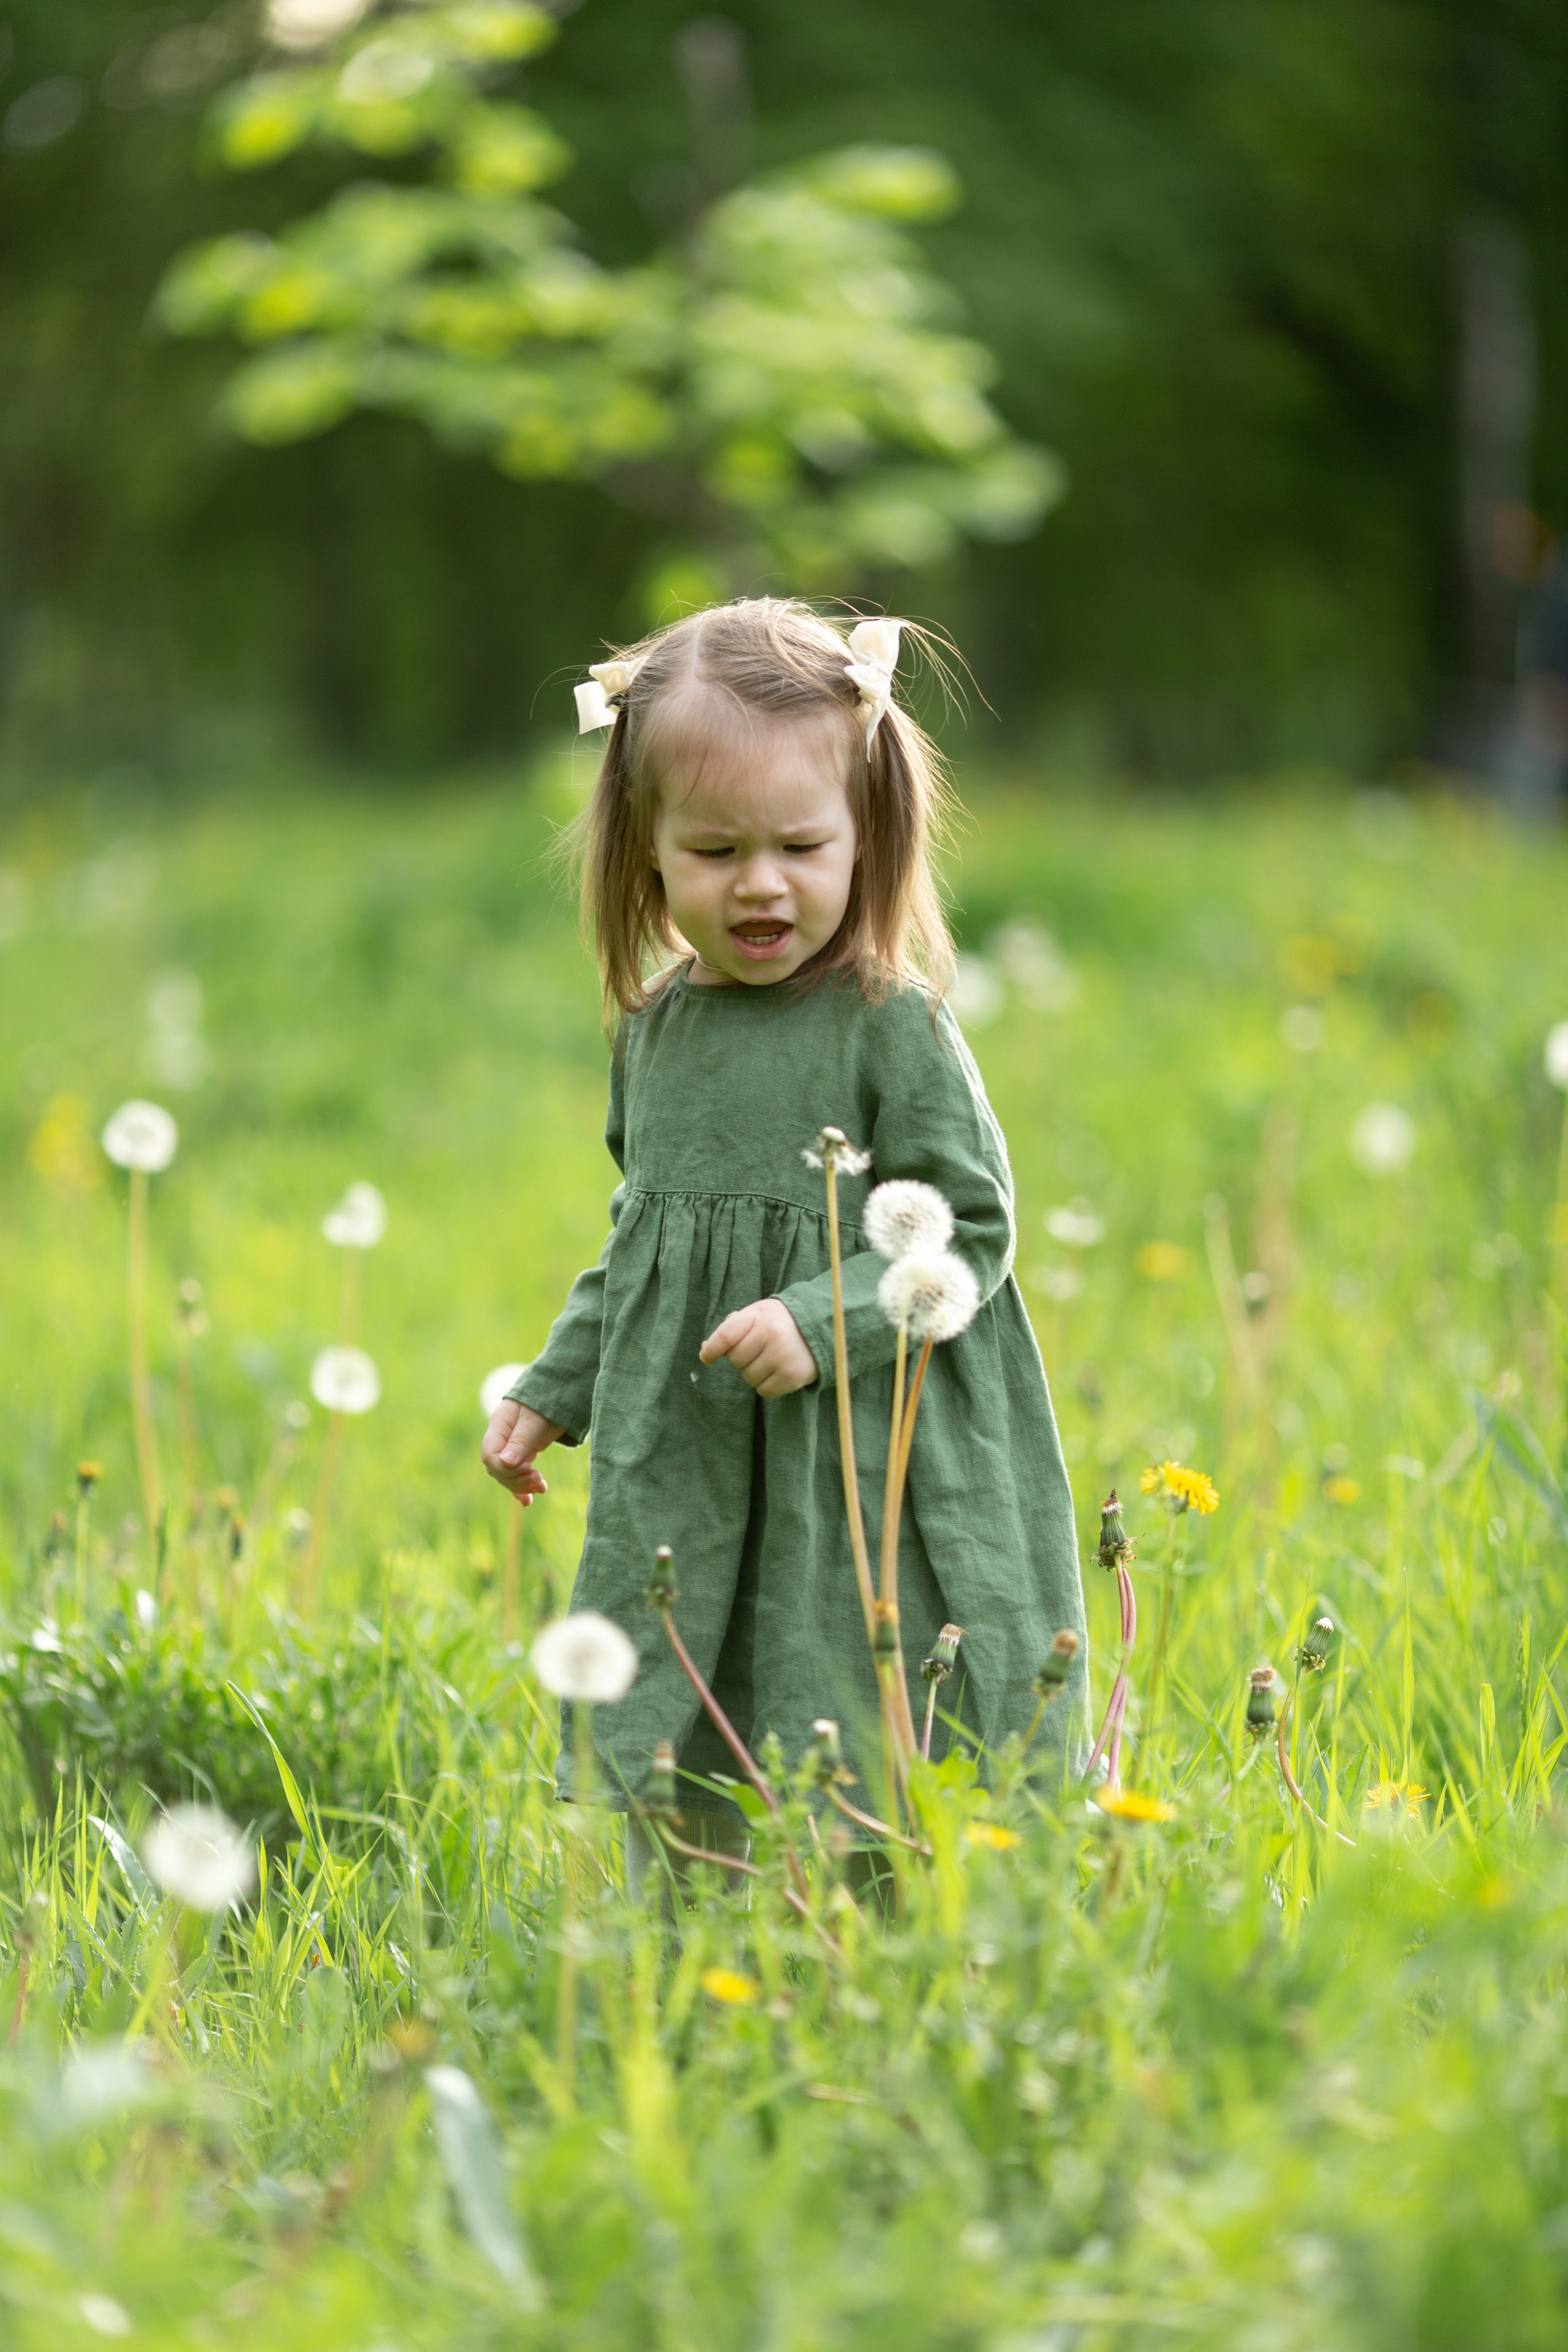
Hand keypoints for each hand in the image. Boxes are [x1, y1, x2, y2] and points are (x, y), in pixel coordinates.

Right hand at [481, 1399, 563, 1504]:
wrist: (558, 1393)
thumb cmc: (545, 1401)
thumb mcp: (534, 1420)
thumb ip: (520, 1440)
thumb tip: (505, 1463)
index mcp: (498, 1426)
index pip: (489, 1455)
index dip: (506, 1468)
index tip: (529, 1468)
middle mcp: (501, 1438)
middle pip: (497, 1469)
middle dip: (516, 1478)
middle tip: (539, 1479)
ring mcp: (510, 1447)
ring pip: (507, 1474)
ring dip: (522, 1484)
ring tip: (542, 1487)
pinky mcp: (522, 1454)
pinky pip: (516, 1474)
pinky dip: (522, 1488)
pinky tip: (528, 1502)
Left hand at [700, 1299, 817, 1397]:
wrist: (822, 1328)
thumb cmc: (781, 1322)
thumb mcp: (758, 1314)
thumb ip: (733, 1328)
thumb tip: (706, 1350)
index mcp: (760, 1316)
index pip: (726, 1336)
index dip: (712, 1350)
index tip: (707, 1358)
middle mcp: (771, 1335)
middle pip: (736, 1360)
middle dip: (742, 1359)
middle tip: (758, 1350)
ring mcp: (783, 1357)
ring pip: (749, 1377)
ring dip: (755, 1373)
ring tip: (771, 1359)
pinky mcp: (792, 1376)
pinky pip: (764, 1391)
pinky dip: (767, 1385)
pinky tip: (778, 1371)